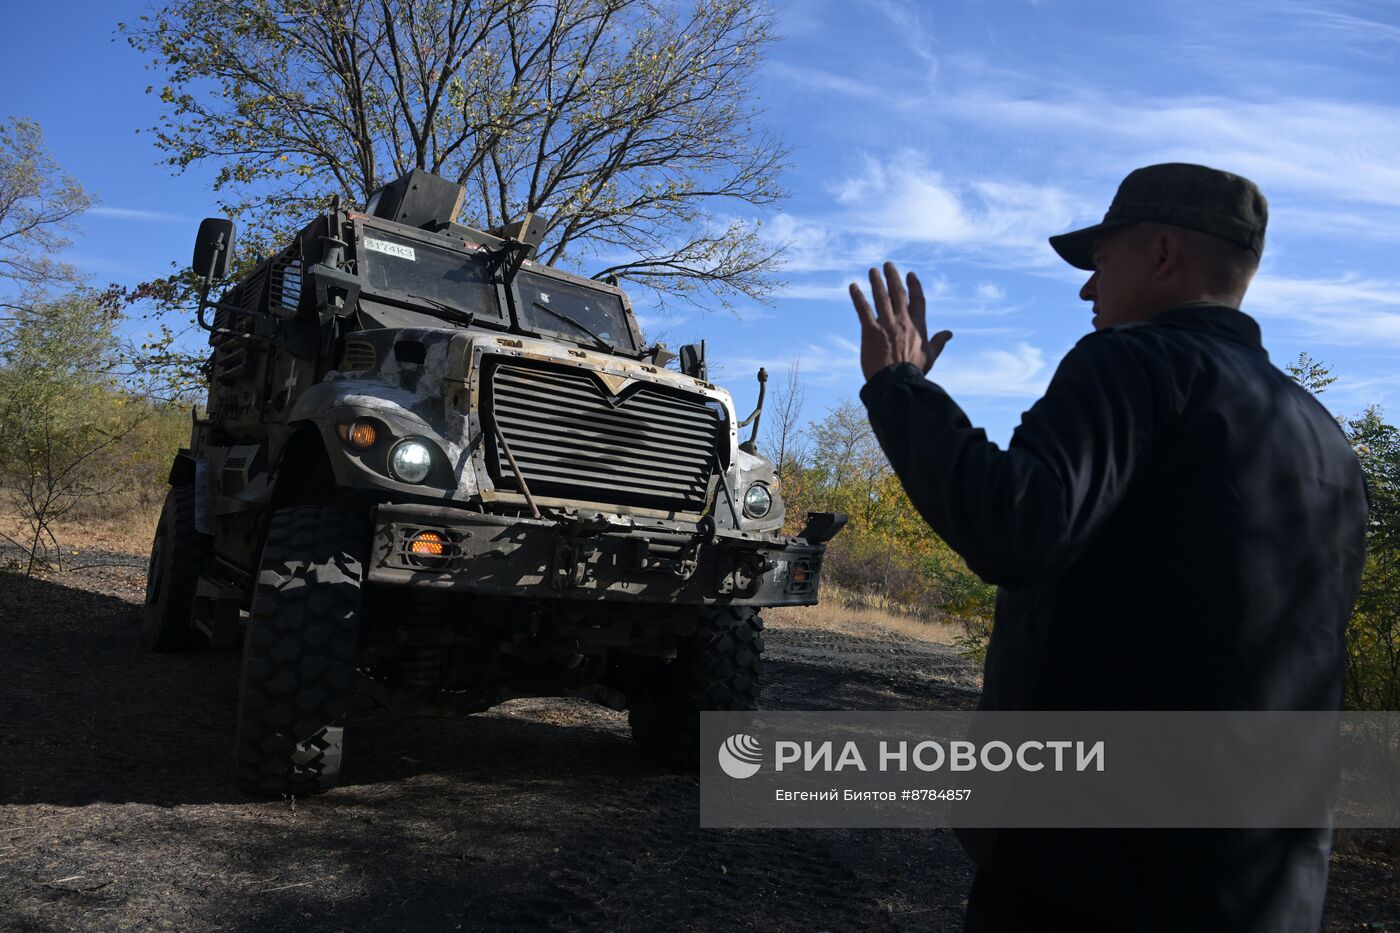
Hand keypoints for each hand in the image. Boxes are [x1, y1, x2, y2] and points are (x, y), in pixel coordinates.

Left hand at [850, 261, 952, 380]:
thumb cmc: (914, 371)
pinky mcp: (871, 332)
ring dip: (876, 282)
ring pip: (881, 297)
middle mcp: (903, 321)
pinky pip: (863, 310)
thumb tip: (950, 333)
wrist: (897, 382)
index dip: (914, 286)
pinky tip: (853, 287)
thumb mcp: (930, 356)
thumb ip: (939, 342)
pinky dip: (858, 297)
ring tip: (872, 271)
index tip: (910, 275)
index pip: (918, 300)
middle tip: (888, 265)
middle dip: (893, 277)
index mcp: (918, 326)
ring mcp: (887, 325)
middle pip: (898, 293)